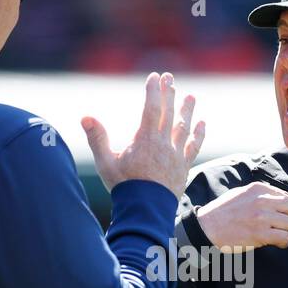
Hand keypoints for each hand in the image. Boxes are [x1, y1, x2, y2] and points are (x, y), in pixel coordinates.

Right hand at [81, 72, 204, 197]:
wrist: (145, 210)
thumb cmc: (124, 186)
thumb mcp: (106, 162)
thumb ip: (97, 138)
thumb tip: (85, 117)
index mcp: (145, 139)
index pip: (151, 108)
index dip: (153, 91)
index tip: (154, 77)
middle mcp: (164, 143)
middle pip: (168, 113)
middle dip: (169, 93)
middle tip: (170, 78)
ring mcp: (176, 155)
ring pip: (183, 127)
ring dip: (186, 110)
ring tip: (190, 97)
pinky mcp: (183, 167)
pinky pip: (193, 147)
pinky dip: (198, 135)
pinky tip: (202, 124)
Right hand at [195, 181, 287, 251]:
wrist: (207, 227)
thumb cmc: (224, 211)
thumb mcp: (242, 193)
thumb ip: (262, 194)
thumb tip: (283, 199)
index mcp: (258, 189)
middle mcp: (262, 201)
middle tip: (284, 224)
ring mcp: (262, 218)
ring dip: (285, 231)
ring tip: (274, 234)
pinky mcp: (260, 234)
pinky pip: (285, 238)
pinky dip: (283, 242)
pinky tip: (275, 242)